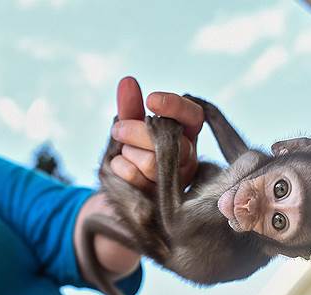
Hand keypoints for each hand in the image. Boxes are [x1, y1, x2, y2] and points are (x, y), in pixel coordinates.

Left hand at [109, 76, 203, 192]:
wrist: (119, 188)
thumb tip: (127, 81)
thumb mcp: (129, 128)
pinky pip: (136, 177)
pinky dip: (121, 168)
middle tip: (117, 129)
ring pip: (151, 162)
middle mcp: (187, 157)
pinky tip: (121, 168)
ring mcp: (176, 180)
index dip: (175, 106)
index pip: (193, 116)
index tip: (150, 99)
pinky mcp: (160, 198)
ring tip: (124, 153)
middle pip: (168, 141)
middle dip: (135, 131)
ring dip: (127, 153)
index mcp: (186, 134)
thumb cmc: (131, 153)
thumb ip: (130, 107)